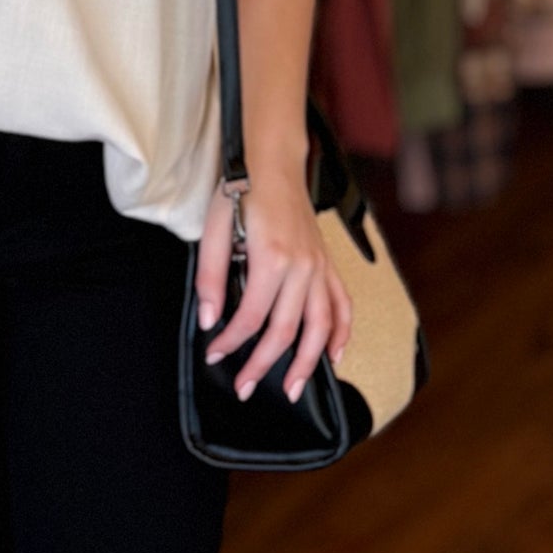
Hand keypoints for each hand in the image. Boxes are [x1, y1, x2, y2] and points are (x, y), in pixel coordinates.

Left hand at [196, 159, 353, 403]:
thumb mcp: (214, 231)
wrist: (272, 163)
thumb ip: (211, 279)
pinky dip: (342, 333)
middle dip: (264, 364)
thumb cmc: (241, 192)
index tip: (215, 355)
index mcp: (272, 258)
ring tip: (294, 389)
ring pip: (321, 326)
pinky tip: (334, 356)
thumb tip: (209, 320)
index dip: (231, 342)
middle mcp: (303, 267)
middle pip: (286, 331)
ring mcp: (320, 266)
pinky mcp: (327, 264)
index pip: (250, 317)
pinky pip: (343, 304)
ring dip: (308, 363)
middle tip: (246, 387)